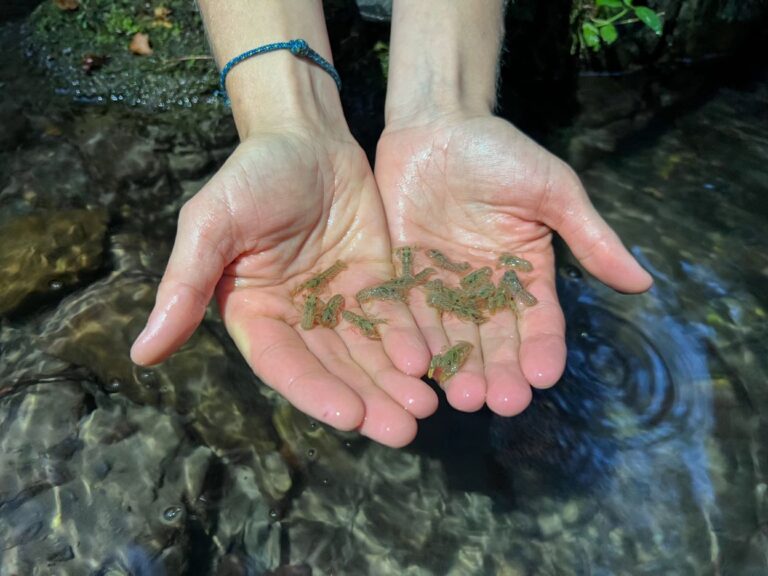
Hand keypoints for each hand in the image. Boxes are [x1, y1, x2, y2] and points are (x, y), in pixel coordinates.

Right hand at [131, 128, 435, 446]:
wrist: (305, 135)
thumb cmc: (251, 174)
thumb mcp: (211, 223)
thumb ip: (184, 286)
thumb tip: (141, 355)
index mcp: (256, 314)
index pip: (286, 365)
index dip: (315, 392)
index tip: (350, 416)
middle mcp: (299, 319)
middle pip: (336, 370)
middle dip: (369, 400)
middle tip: (405, 430)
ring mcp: (340, 303)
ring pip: (369, 354)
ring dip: (395, 384)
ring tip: (424, 411)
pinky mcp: (374, 284)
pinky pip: (393, 320)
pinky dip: (410, 343)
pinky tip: (431, 363)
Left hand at [375, 114, 652, 414]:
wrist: (437, 123)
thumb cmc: (500, 152)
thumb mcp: (553, 191)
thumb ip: (590, 237)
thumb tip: (643, 284)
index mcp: (525, 273)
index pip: (538, 321)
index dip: (540, 349)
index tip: (542, 377)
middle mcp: (484, 288)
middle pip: (494, 339)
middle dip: (497, 371)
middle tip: (499, 402)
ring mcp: (443, 285)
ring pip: (452, 335)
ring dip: (457, 367)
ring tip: (461, 397)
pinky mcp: (404, 277)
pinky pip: (409, 313)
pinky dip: (414, 340)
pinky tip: (420, 367)